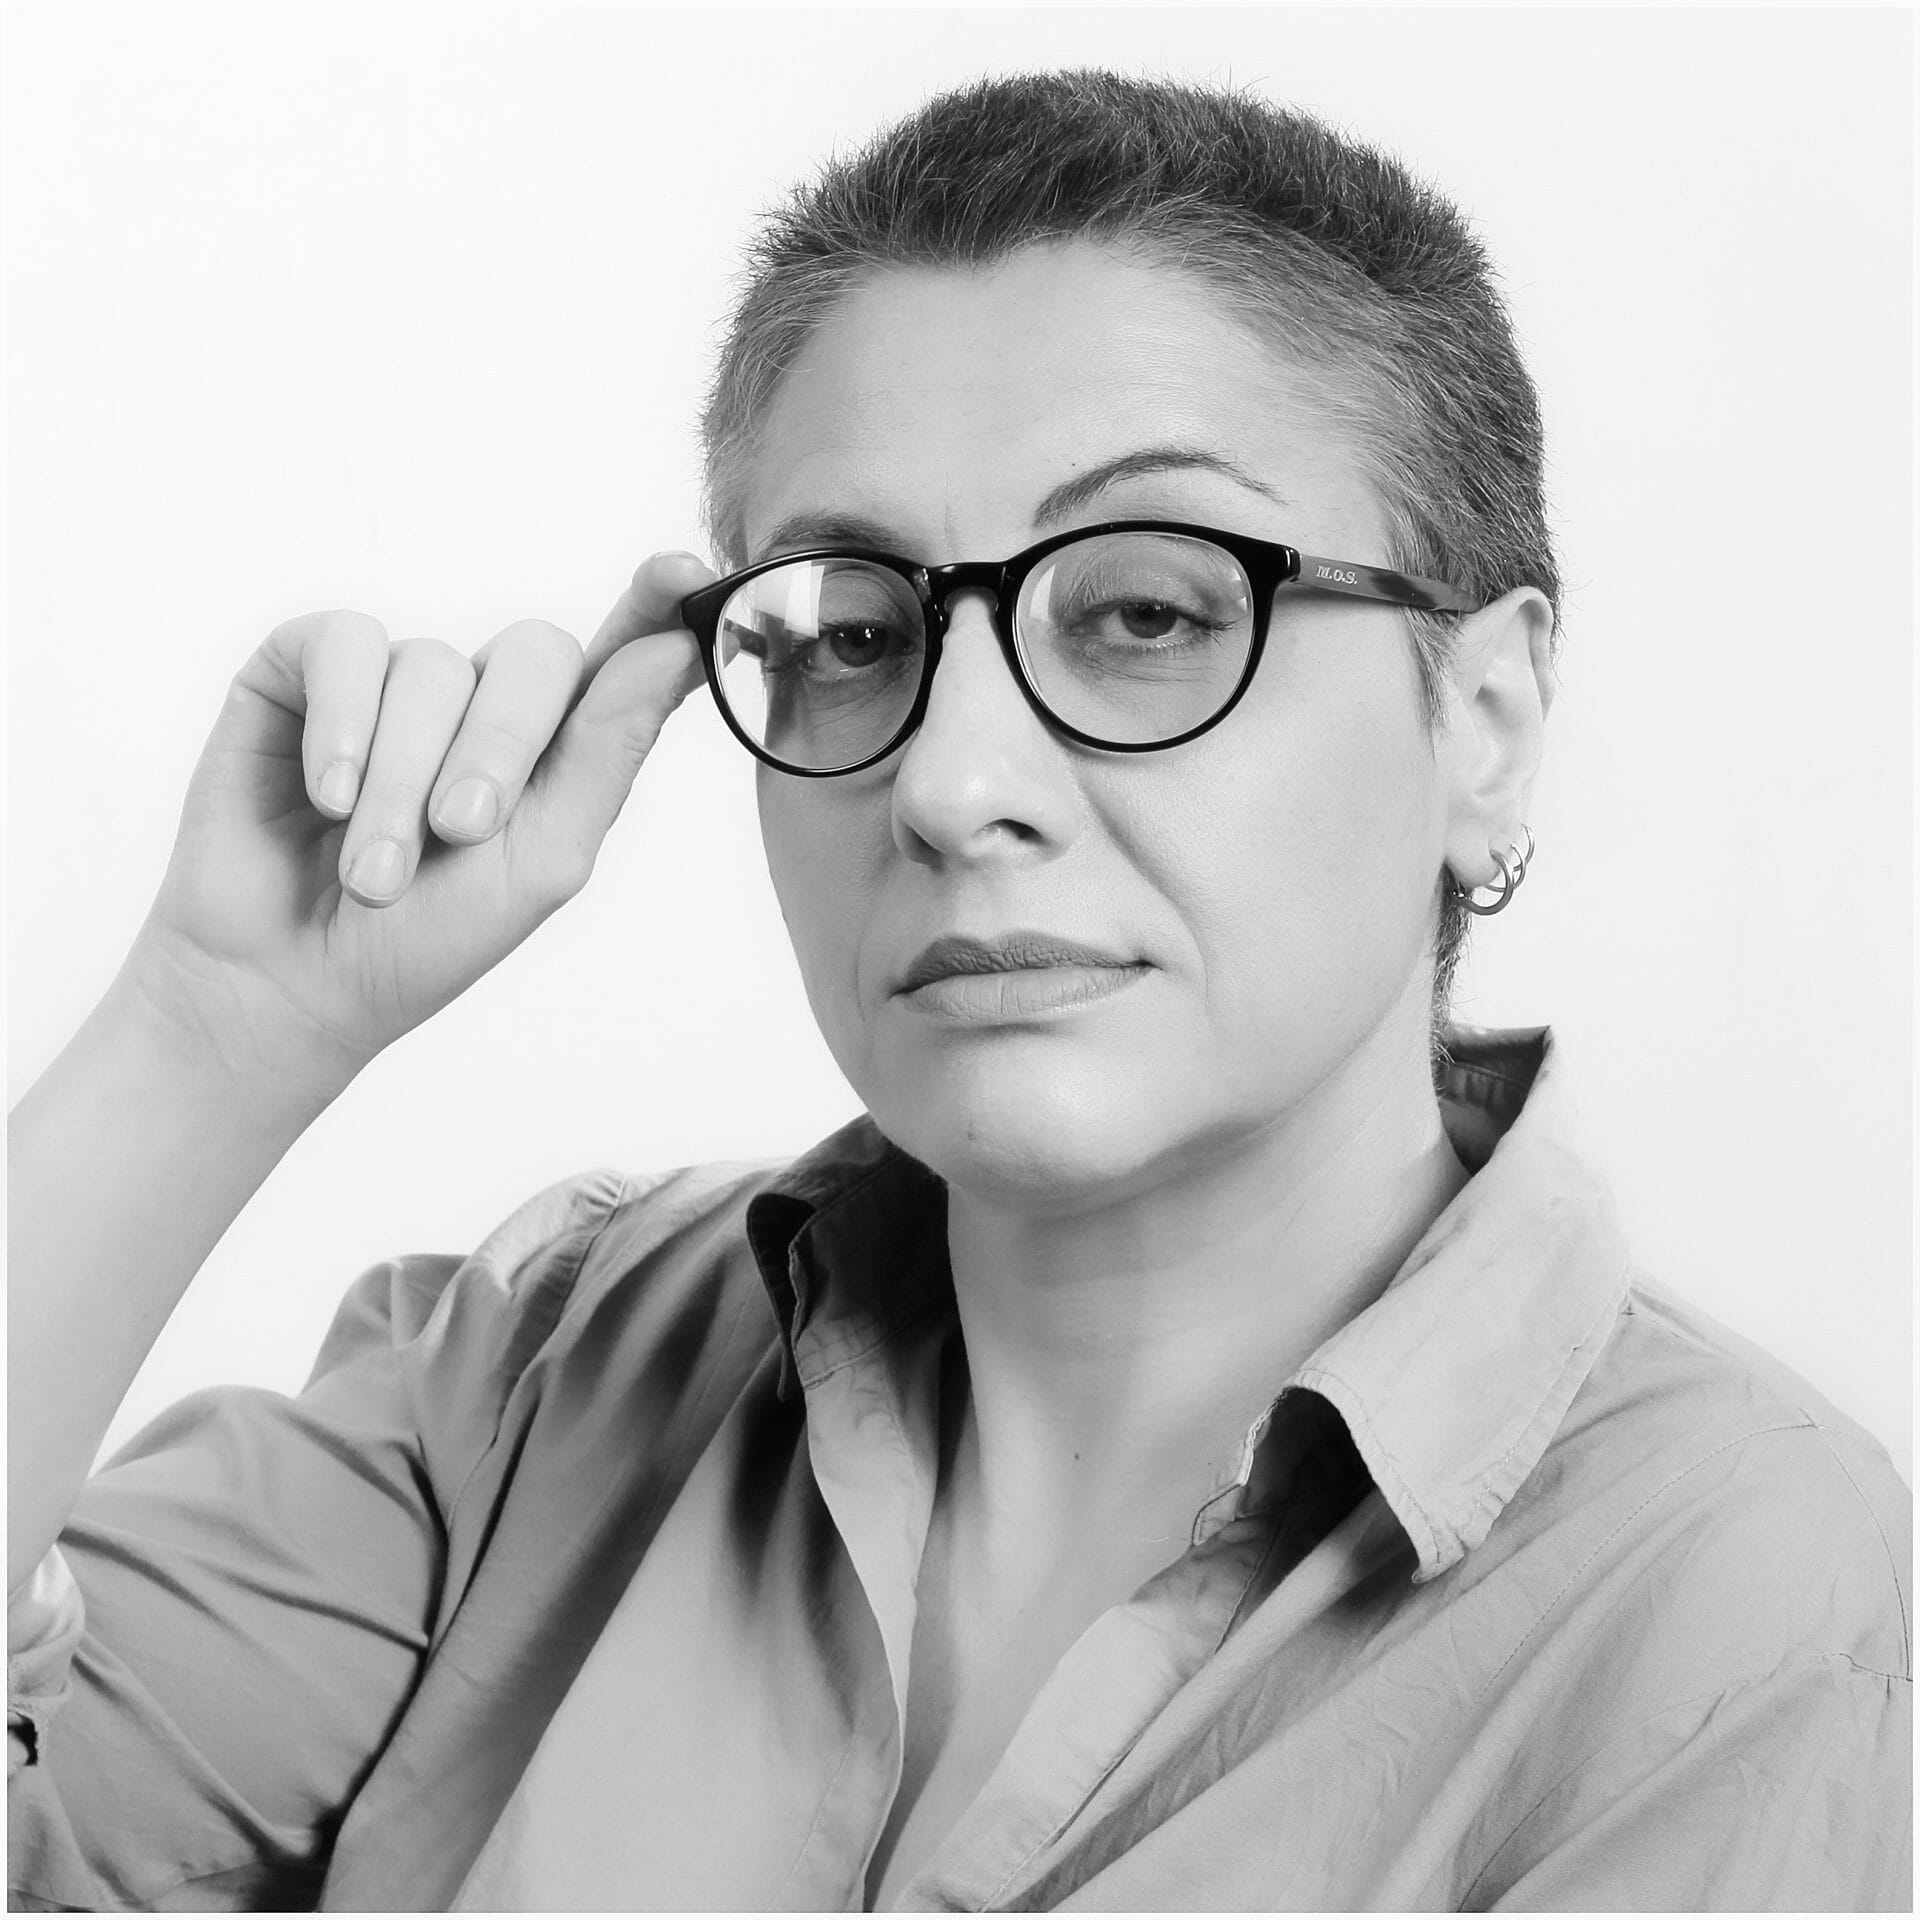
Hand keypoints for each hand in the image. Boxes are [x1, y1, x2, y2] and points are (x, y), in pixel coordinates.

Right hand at [125, 551, 715, 1089]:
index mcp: (556, 748)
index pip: (621, 658)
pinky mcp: (303, 670)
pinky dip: (340, 727)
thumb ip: (608, 752)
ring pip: (428, 665)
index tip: (684, 575)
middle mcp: (481, 701)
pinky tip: (327, 798)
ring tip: (371, 872)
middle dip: (498, 747)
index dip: (656, 607)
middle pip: (533, 655)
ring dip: (401, 781)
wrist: (291, 984)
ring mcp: (394, 680)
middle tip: (458, 833)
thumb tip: (675, 646)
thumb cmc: (425, 939)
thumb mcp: (542, 862)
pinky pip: (343, 645)